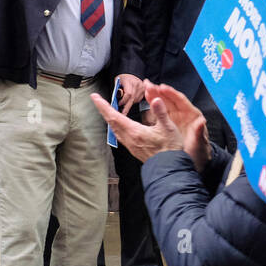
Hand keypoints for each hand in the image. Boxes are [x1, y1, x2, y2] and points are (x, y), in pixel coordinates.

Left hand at [90, 82, 209, 169]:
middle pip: (111, 122)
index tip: (95, 97)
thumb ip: (161, 112)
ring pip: (114, 130)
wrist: (170, 168)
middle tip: (97, 100)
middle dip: (103, 110)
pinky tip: (119, 127)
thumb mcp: (169, 127)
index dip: (103, 106)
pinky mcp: (134, 150)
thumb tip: (156, 99)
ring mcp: (131, 145)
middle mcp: (130, 139)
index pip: (114, 116)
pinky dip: (116, 127)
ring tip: (107, 111)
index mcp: (135, 132)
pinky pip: (120, 136)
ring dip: (109, 119)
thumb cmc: (170, 149)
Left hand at [117, 72, 142, 115]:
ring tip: (124, 105)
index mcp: (130, 81)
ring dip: (129, 104)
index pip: (128, 94)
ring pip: (135, 100)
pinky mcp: (144, 91)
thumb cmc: (123, 78)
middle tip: (123, 114)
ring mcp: (142, 88)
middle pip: (132, 99)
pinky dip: (133, 101)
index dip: (123, 100)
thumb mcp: (117, 81)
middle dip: (126, 108)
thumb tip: (117, 99)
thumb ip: (117, 90)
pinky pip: (138, 100)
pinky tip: (130, 99)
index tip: (119, 104)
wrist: (131, 73)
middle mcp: (138, 85)